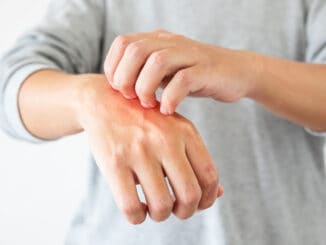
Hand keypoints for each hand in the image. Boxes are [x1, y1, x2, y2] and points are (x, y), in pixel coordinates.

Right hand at [75, 75, 222, 223]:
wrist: (104, 101)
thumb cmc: (144, 121)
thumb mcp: (175, 129)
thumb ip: (196, 159)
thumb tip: (217, 194)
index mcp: (185, 131)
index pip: (209, 175)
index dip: (207, 199)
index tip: (198, 205)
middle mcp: (165, 140)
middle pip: (189, 194)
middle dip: (186, 212)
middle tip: (176, 210)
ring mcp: (139, 151)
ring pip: (162, 206)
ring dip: (160, 215)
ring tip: (154, 208)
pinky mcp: (114, 162)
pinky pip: (131, 207)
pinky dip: (137, 217)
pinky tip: (137, 207)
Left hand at [104, 29, 256, 114]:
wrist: (237, 72)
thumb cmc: (197, 76)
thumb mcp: (167, 71)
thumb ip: (144, 73)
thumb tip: (118, 89)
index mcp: (158, 40)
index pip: (123, 43)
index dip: (113, 67)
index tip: (118, 89)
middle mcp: (171, 43)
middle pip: (135, 50)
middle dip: (125, 78)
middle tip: (131, 98)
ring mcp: (190, 55)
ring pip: (157, 62)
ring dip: (145, 87)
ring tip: (149, 104)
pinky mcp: (206, 70)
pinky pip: (183, 80)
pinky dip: (170, 97)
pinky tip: (168, 109)